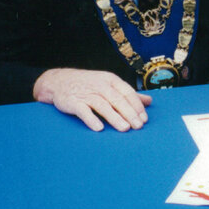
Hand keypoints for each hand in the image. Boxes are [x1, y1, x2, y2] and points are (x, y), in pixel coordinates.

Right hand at [32, 68, 151, 131]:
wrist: (59, 81)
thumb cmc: (89, 84)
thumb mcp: (109, 84)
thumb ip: (128, 94)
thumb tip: (149, 101)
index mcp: (111, 80)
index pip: (127, 93)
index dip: (137, 106)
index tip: (144, 119)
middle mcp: (100, 86)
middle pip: (117, 100)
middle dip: (129, 113)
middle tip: (138, 126)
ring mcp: (86, 93)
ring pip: (103, 105)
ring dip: (115, 117)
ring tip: (125, 128)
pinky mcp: (73, 102)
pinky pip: (83, 111)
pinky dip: (91, 119)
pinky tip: (99, 128)